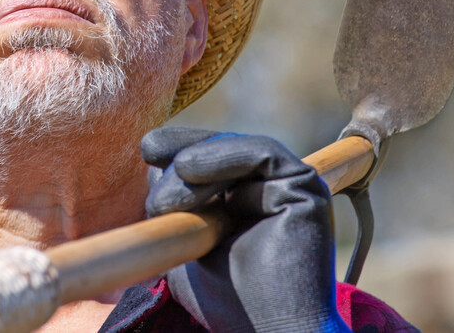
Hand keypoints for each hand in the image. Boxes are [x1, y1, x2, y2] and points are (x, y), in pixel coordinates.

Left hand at [141, 127, 351, 332]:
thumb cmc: (231, 304)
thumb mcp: (190, 249)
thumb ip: (175, 213)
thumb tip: (153, 170)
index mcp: (246, 202)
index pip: (210, 160)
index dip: (177, 149)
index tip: (147, 152)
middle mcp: (271, 190)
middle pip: (220, 150)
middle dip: (179, 158)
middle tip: (154, 202)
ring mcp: (291, 187)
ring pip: (236, 148)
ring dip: (192, 162)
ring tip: (164, 202)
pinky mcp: (307, 188)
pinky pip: (262, 153)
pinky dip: (221, 154)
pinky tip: (187, 168)